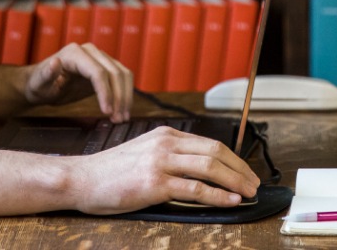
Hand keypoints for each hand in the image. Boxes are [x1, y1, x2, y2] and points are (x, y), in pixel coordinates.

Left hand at [22, 43, 131, 122]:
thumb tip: (55, 62)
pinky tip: (123, 109)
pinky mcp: (105, 67)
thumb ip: (47, 74)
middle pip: (113, 72)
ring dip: (125, 96)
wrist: (44, 82)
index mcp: (74, 53)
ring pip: (122, 74)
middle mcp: (90, 51)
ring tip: (122, 118)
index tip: (107, 111)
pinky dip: (125, 93)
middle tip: (117, 120)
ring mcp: (99, 58)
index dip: (105, 92)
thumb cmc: (40, 83)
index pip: (97, 72)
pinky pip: (122, 77)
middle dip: (118, 97)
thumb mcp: (39, 82)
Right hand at [66, 125, 260, 214]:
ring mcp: (160, 161)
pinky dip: (217, 195)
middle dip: (240, 168)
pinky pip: (194, 188)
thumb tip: (200, 170)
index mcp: (165, 134)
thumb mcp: (144, 153)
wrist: (83, 178)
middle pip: (215, 150)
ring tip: (247, 193)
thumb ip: (170, 156)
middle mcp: (165, 143)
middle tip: (254, 184)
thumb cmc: (112, 171)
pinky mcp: (154, 183)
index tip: (245, 172)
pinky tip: (229, 201)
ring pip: (209, 166)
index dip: (233, 158)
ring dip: (234, 181)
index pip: (209, 142)